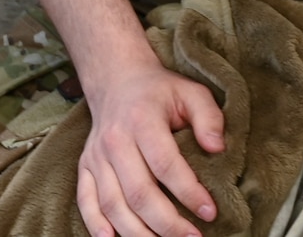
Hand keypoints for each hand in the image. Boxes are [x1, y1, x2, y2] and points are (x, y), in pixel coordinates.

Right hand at [75, 58, 224, 236]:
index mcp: (142, 120)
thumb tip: (218, 148)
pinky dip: (97, 225)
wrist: (117, 80)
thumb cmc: (160, 91)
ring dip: (138, 232)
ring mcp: (96, 157)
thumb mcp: (191, 92)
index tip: (209, 212)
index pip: (165, 164)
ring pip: (113, 204)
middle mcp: (115, 141)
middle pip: (138, 192)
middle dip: (167, 223)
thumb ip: (209, 118)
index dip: (188, 191)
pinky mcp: (85, 168)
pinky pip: (86, 202)